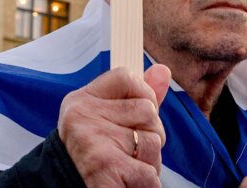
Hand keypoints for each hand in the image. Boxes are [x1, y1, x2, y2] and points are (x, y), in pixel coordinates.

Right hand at [57, 64, 170, 187]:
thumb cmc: (95, 155)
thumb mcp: (108, 120)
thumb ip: (136, 96)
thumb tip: (164, 70)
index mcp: (82, 100)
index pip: (126, 76)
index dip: (142, 95)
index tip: (132, 118)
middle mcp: (83, 116)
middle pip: (148, 110)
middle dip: (149, 134)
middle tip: (127, 151)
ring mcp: (93, 141)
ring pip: (154, 141)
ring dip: (150, 162)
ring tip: (127, 168)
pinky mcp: (106, 168)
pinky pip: (150, 172)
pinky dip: (146, 184)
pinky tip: (126, 184)